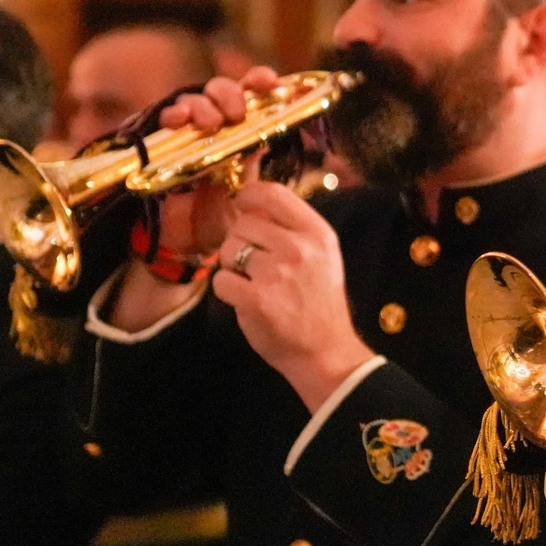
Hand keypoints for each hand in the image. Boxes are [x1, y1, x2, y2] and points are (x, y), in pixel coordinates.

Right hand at [152, 66, 282, 256]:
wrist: (196, 243)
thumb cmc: (228, 215)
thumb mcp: (249, 188)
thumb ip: (252, 161)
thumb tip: (263, 135)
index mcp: (244, 130)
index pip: (252, 93)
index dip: (259, 81)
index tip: (268, 82)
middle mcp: (217, 126)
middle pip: (220, 90)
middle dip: (229, 94)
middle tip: (235, 114)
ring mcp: (189, 134)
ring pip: (193, 101)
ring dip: (201, 106)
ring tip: (209, 124)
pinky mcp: (162, 146)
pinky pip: (165, 120)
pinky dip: (171, 115)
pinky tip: (177, 121)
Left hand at [212, 181, 373, 411]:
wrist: (324, 351)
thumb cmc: (318, 302)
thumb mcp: (322, 256)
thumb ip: (293, 228)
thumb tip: (252, 203)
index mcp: (318, 233)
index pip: (274, 193)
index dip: (249, 194)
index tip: (241, 203)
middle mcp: (299, 248)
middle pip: (244, 223)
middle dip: (240, 241)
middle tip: (254, 265)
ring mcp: (277, 273)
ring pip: (228, 250)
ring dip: (232, 266)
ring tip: (254, 283)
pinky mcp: (256, 299)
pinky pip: (221, 280)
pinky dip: (226, 290)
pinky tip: (246, 300)